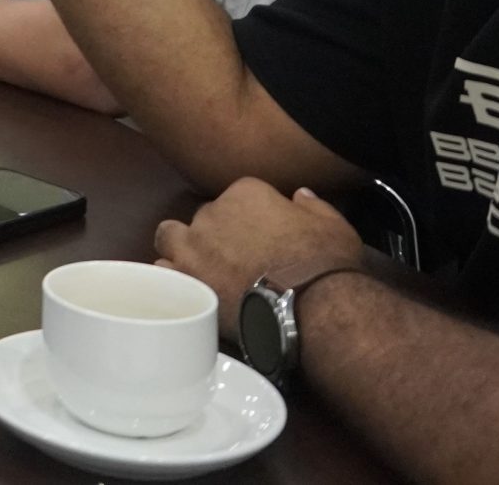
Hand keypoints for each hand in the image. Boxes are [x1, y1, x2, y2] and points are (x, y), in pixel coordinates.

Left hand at [154, 177, 367, 334]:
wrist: (311, 305)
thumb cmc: (325, 263)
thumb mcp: (333, 225)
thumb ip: (312, 206)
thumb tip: (300, 196)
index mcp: (245, 192)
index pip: (239, 197)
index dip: (250, 218)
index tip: (263, 238)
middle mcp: (212, 213)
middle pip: (206, 217)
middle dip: (217, 234)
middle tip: (236, 259)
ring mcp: (194, 246)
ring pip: (172, 236)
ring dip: (184, 248)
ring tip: (202, 269)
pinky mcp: (186, 279)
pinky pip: (165, 271)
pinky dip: (175, 277)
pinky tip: (190, 290)